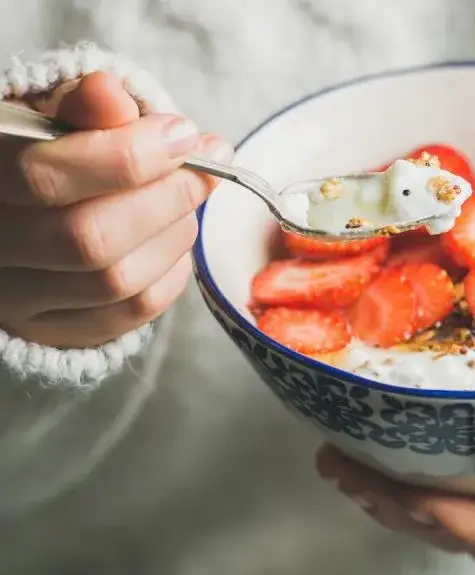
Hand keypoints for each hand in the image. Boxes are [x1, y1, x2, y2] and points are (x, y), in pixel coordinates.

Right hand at [0, 72, 232, 347]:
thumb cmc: (48, 161)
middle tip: (204, 169)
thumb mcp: (55, 121)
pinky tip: (175, 240)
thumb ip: (82, 108)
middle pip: (89, 237)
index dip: (127, 156)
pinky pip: (133, 312)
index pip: (45, 176)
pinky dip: (172, 272)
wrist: (24, 222)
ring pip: (116, 280)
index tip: (182, 134)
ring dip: (174, 234)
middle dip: (166, 198)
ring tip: (188, 202)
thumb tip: (111, 93)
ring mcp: (20, 299)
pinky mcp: (58, 331)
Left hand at [316, 444, 474, 572]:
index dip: (457, 522)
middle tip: (340, 468)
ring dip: (379, 487)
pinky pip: (431, 479)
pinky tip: (363, 440)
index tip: (415, 492)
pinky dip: (395, 464)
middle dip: (391, 503)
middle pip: (447, 528)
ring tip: (335, 459)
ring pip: (429, 508)